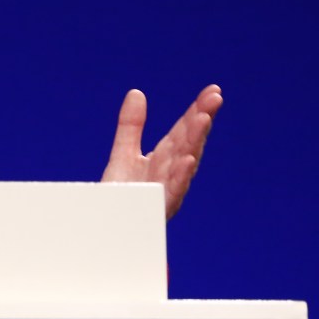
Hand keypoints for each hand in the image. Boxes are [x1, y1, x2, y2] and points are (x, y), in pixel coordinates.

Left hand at [101, 85, 222, 220]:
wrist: (103, 227)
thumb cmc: (118, 196)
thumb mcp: (124, 154)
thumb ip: (132, 126)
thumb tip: (137, 93)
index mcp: (165, 160)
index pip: (184, 131)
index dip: (197, 110)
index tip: (212, 91)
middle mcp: (170, 174)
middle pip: (188, 143)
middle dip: (201, 121)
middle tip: (214, 97)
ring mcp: (165, 191)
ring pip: (184, 164)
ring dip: (195, 141)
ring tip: (203, 119)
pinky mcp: (155, 208)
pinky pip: (170, 192)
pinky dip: (181, 176)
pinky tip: (188, 159)